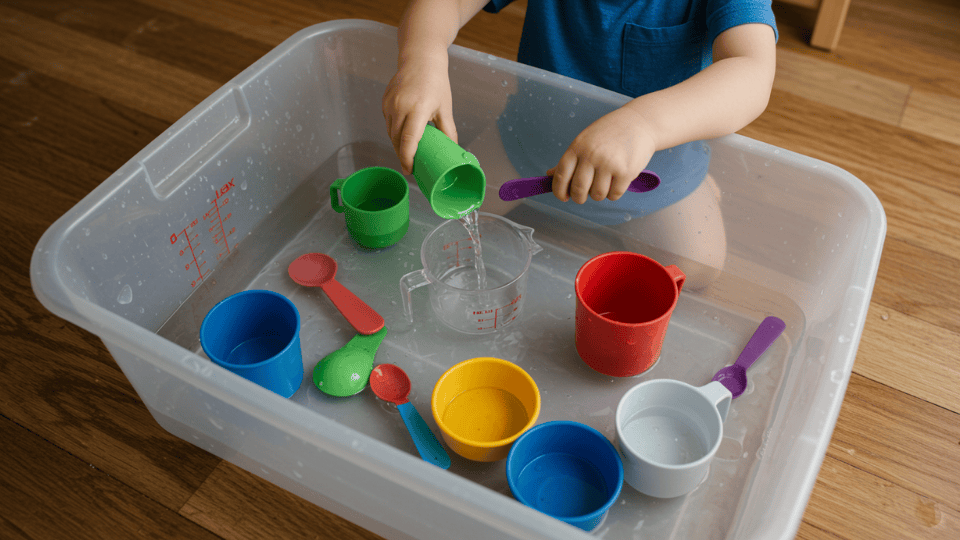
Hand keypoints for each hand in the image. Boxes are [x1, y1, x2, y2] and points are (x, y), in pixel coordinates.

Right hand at [382, 53, 457, 174]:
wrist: (421, 59)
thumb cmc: (436, 82)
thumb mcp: (445, 107)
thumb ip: (447, 130)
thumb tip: (453, 148)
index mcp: (418, 109)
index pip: (408, 141)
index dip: (407, 159)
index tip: (410, 170)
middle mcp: (400, 107)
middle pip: (396, 140)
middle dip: (402, 155)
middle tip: (411, 166)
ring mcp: (390, 104)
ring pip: (390, 133)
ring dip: (397, 145)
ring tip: (408, 153)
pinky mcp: (384, 101)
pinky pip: (387, 123)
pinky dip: (394, 132)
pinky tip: (403, 135)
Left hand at [549, 107, 657, 203]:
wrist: (639, 123)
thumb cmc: (609, 132)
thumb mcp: (585, 140)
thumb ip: (569, 160)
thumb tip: (549, 175)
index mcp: (577, 147)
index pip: (561, 175)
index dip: (559, 191)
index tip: (563, 197)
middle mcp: (591, 155)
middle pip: (578, 190)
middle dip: (579, 198)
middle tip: (582, 197)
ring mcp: (609, 164)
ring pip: (597, 195)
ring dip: (598, 194)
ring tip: (603, 183)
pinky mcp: (625, 172)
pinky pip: (614, 195)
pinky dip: (613, 193)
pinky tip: (616, 182)